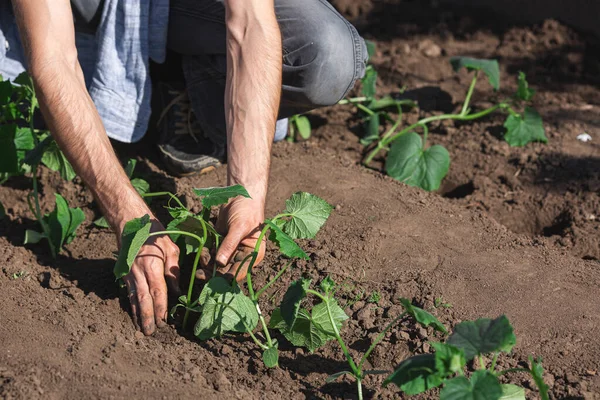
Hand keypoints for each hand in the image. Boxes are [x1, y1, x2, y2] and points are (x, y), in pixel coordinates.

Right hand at [121, 220, 180, 334]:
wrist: (130, 223)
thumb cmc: (155, 234)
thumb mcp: (171, 248)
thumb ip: (174, 270)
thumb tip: (177, 291)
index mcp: (152, 266)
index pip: (158, 291)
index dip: (160, 308)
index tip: (164, 321)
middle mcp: (139, 272)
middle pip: (143, 299)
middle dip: (147, 317)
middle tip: (150, 333)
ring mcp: (129, 274)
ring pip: (134, 299)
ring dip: (138, 315)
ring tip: (142, 330)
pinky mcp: (124, 274)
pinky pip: (128, 293)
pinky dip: (132, 305)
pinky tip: (135, 315)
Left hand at [195, 197, 264, 281]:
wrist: (240, 194)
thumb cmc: (246, 210)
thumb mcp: (239, 228)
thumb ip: (229, 245)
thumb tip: (220, 263)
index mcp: (253, 255)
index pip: (239, 272)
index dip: (226, 278)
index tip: (212, 281)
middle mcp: (243, 255)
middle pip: (227, 270)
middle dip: (213, 272)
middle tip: (200, 273)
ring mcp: (231, 249)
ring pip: (217, 263)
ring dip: (208, 262)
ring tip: (203, 255)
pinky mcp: (221, 242)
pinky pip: (212, 252)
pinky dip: (206, 253)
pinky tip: (202, 250)